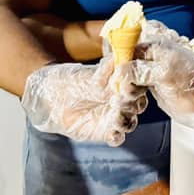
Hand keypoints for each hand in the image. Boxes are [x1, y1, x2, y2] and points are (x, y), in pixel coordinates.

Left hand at [22, 58, 148, 146]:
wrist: (54, 97)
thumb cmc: (74, 80)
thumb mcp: (90, 73)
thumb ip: (106, 69)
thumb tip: (119, 57)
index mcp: (123, 86)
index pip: (138, 88)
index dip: (136, 87)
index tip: (126, 85)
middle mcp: (123, 102)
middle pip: (137, 106)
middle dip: (131, 104)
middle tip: (119, 101)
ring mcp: (115, 118)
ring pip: (130, 122)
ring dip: (126, 121)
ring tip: (115, 118)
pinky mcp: (104, 132)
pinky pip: (117, 138)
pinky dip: (117, 137)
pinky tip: (112, 134)